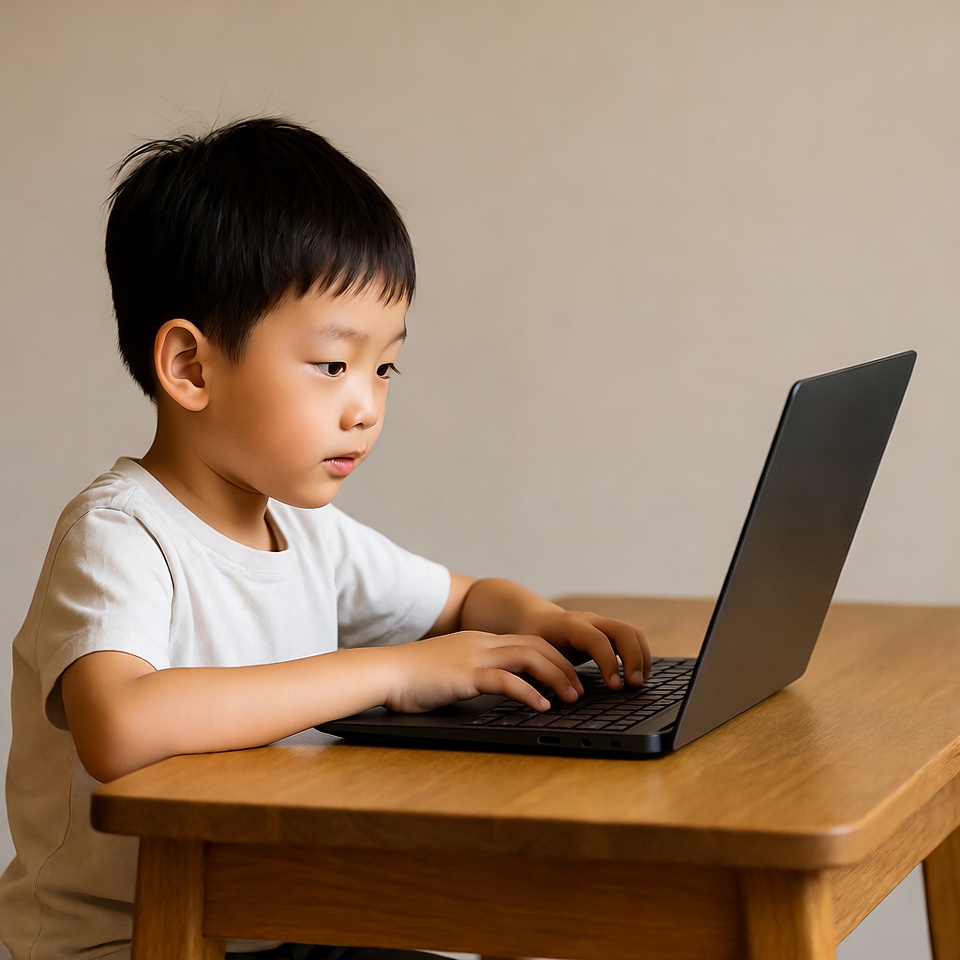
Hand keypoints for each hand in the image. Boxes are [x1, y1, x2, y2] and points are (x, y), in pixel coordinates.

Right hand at [381, 631, 584, 713]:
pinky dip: (530, 692)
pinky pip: (507, 681)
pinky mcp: (466, 675)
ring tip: (570, 698)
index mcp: (479, 640)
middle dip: (563, 666)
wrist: (384, 672)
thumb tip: (495, 687)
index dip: (553, 657)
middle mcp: (481, 642)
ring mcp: (474, 656)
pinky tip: (541, 706)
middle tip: (580, 688)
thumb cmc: (411, 677)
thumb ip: (473, 672)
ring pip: (529, 658)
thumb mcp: (450, 668)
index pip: (527, 641)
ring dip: (555, 677)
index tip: (568, 675)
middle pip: (536, 645)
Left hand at [523, 609, 650, 689]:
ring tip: (638, 683)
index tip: (614, 687)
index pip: (597, 640)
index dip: (609, 663)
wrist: (536, 620)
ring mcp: (602, 624)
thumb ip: (548, 671)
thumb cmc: (534, 640)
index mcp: (570, 626)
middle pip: (624, 631)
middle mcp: (590, 621)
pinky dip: (640, 656)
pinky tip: (636, 675)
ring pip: (633, 632)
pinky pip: (632, 638)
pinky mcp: (609, 632)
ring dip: (641, 658)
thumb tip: (561, 697)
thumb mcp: (535, 654)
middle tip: (633, 685)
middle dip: (634, 658)